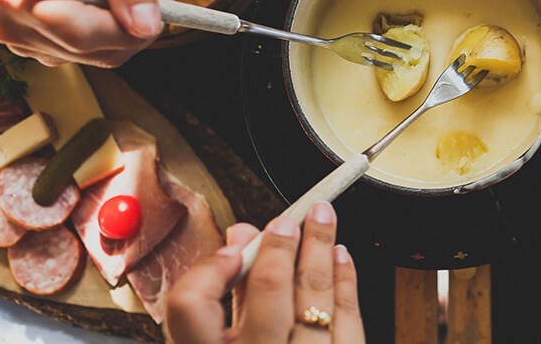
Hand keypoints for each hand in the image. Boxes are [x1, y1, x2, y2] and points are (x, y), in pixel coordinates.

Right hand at [0, 0, 176, 66]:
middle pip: (101, 49)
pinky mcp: (46, 47)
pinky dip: (122, 23)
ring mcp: (29, 44)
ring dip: (136, 19)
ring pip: (107, 52)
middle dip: (142, 17)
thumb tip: (148, 27)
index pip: (84, 36)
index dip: (134, 22)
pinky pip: (100, 48)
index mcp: (15, 0)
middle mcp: (15, 31)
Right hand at [166, 201, 365, 343]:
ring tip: (325, 221)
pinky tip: (341, 258)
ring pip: (316, 301)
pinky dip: (346, 284)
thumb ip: (225, 297)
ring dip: (322, 252)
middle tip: (290, 218)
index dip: (210, 269)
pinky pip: (349, 322)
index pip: (191, 306)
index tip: (231, 247)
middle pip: (268, 294)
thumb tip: (240, 237)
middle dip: (282, 246)